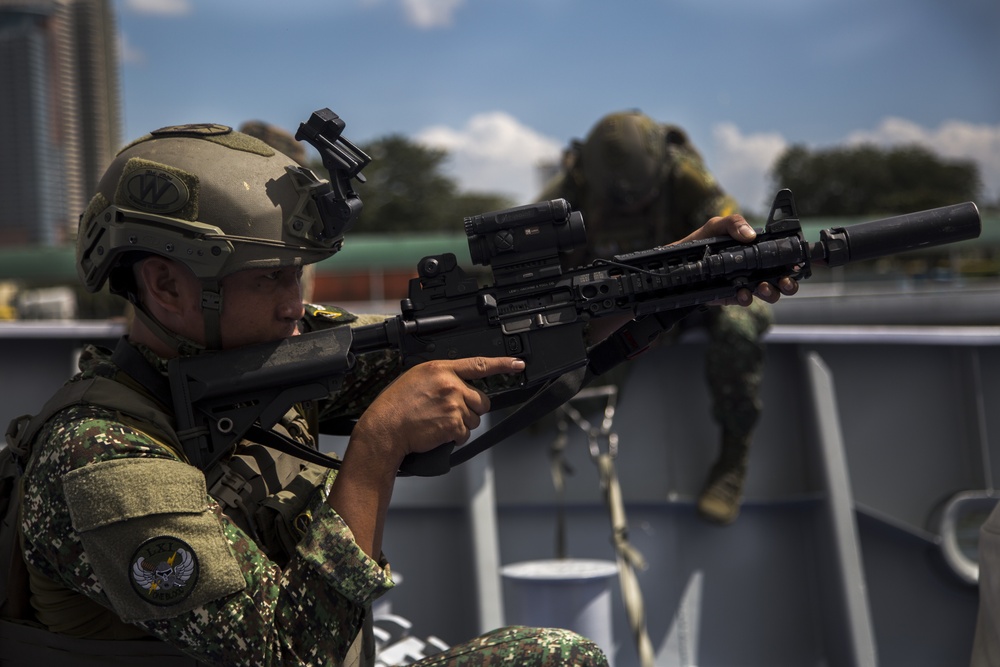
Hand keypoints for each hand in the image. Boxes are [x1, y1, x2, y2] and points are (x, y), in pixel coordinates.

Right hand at [354, 357, 524, 461]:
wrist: (385, 428)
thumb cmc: (395, 406)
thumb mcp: (416, 378)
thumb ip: (440, 378)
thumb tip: (457, 385)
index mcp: (440, 369)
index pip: (478, 364)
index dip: (502, 364)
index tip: (517, 364)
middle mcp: (450, 385)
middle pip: (481, 400)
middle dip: (472, 408)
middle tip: (451, 413)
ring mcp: (453, 405)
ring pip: (474, 419)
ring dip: (461, 424)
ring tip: (438, 423)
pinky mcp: (453, 425)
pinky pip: (464, 434)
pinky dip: (454, 437)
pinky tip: (437, 433)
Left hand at [674, 214, 798, 305]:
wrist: (679, 261)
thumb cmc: (701, 241)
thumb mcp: (717, 226)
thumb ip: (734, 223)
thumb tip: (750, 235)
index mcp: (757, 251)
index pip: (782, 256)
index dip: (795, 260)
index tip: (800, 263)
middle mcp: (756, 268)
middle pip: (783, 279)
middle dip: (790, 283)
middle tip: (785, 280)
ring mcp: (745, 283)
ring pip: (769, 293)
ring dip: (771, 292)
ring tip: (763, 286)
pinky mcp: (732, 295)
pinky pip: (746, 300)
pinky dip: (747, 298)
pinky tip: (742, 293)